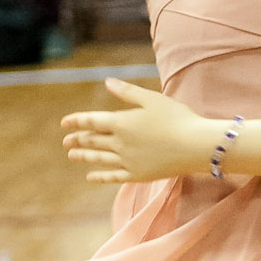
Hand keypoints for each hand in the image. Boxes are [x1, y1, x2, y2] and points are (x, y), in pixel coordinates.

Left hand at [61, 80, 212, 184]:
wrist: (195, 146)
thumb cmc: (177, 118)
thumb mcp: (151, 99)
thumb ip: (127, 92)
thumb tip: (107, 82)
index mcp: (121, 122)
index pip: (92, 121)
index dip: (76, 121)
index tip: (64, 123)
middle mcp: (120, 143)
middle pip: (93, 140)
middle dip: (78, 139)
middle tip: (66, 141)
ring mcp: (127, 161)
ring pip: (100, 158)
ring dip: (84, 156)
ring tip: (72, 155)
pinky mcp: (137, 175)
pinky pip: (113, 177)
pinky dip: (100, 177)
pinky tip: (90, 177)